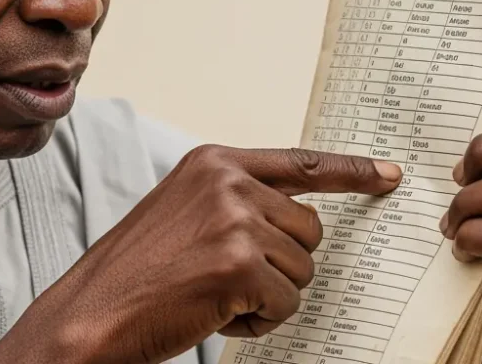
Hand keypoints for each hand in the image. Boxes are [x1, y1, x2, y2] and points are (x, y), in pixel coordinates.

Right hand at [0, 145, 402, 363]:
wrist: (91, 313)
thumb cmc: (137, 272)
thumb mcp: (185, 211)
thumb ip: (238, 201)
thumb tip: (299, 221)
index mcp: (214, 162)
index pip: (301, 163)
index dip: (352, 172)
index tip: (389, 175)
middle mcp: (228, 181)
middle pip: (309, 230)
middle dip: (283, 265)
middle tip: (230, 280)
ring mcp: (235, 219)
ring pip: (302, 270)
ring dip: (268, 295)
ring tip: (214, 295)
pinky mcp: (239, 263)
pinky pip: (286, 303)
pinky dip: (259, 320)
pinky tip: (216, 313)